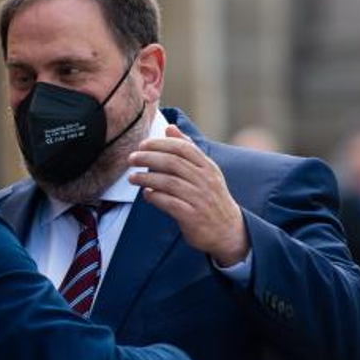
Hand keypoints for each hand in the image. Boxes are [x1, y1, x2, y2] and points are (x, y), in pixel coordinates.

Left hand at [129, 126, 249, 266]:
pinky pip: (170, 203)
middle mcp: (205, 180)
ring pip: (169, 182)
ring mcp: (200, 198)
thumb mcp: (205, 172)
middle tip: (131, 159)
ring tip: (132, 177)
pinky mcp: (193, 216)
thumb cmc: (210, 198)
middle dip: (149, 158)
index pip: (183, 148)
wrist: (228, 231)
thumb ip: (187, 150)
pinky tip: (146, 194)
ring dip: (147, 178)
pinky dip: (155, 197)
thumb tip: (169, 128)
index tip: (142, 144)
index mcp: (208, 167)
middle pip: (173, 163)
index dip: (160, 144)